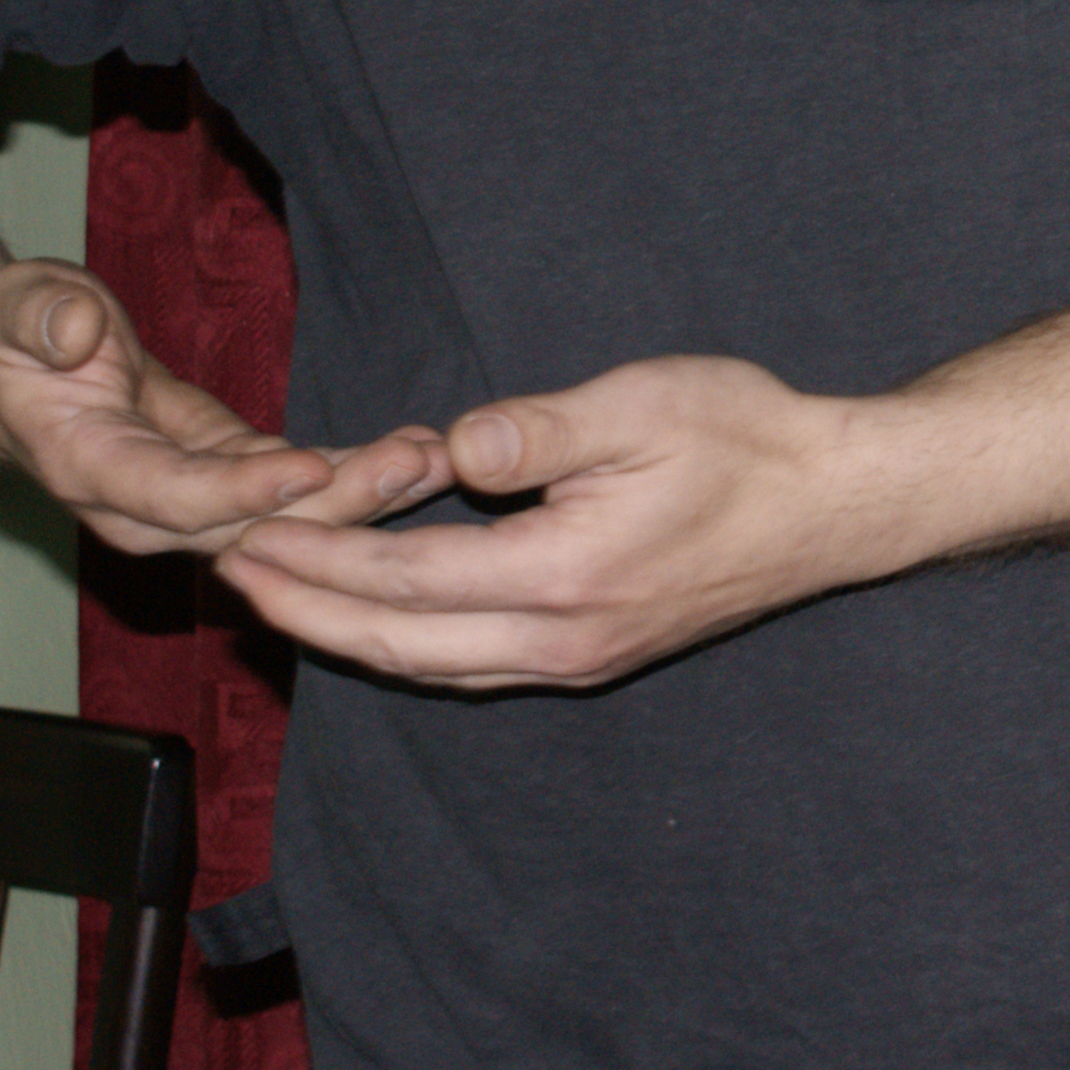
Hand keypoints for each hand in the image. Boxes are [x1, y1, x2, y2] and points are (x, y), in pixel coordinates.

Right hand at [0, 259, 439, 556]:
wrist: (20, 373)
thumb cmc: (21, 335)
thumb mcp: (21, 308)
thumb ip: (43, 319)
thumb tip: (75, 331)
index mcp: (88, 469)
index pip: (174, 494)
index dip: (244, 488)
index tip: (314, 466)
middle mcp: (142, 511)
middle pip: (249, 524)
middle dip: (337, 501)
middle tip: (414, 463)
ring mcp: (187, 508)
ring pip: (284, 521)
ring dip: (364, 496)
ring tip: (437, 460)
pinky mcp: (225, 484)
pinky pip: (294, 492)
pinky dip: (354, 477)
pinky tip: (417, 455)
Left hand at [213, 355, 909, 691]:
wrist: (837, 503)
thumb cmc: (747, 439)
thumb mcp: (645, 403)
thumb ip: (539, 430)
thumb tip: (451, 450)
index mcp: (564, 575)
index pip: (404, 580)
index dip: (317, 561)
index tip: (249, 535)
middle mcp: (562, 638)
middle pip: (400, 643)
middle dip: (306, 611)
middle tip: (232, 576)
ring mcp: (580, 656)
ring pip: (432, 666)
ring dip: (347, 634)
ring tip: (283, 598)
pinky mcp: (596, 653)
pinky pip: (472, 665)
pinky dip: (407, 643)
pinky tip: (381, 615)